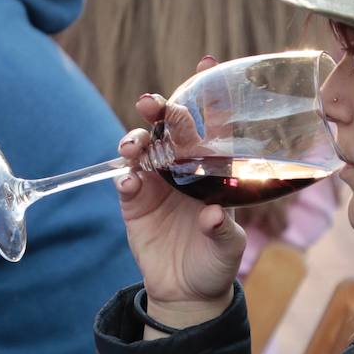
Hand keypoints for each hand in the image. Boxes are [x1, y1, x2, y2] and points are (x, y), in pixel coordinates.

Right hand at [116, 57, 244, 327]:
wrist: (188, 291)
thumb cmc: (217, 261)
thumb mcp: (228, 248)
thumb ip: (223, 231)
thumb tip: (214, 215)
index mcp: (213, 169)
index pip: (212, 124)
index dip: (208, 92)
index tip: (206, 61)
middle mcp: (183, 168)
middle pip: (170, 128)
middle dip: (160, 109)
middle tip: (151, 103)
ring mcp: (156, 182)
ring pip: (143, 147)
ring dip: (136, 140)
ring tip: (134, 147)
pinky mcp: (134, 201)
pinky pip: (125, 181)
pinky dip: (125, 177)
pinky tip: (128, 181)